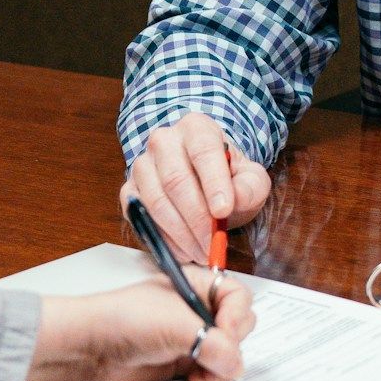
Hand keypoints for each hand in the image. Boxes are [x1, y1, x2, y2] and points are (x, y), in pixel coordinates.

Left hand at [26, 271, 255, 380]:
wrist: (94, 346)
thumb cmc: (125, 319)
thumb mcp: (177, 325)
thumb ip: (214, 345)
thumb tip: (235, 365)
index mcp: (198, 285)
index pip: (238, 296)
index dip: (238, 315)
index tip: (225, 331)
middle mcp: (198, 309)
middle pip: (239, 327)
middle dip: (232, 345)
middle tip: (215, 353)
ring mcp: (193, 336)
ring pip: (230, 353)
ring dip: (222, 368)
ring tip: (204, 374)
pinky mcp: (185, 361)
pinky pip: (215, 371)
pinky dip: (211, 379)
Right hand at [120, 112, 271, 264]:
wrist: (205, 182)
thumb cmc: (228, 178)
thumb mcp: (251, 179)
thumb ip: (250, 187)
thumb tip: (235, 200)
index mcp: (196, 128)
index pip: (203, 150)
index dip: (213, 182)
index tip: (223, 211)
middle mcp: (164, 141)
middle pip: (176, 179)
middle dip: (196, 217)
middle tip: (212, 243)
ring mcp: (142, 165)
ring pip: (156, 200)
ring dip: (180, 232)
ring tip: (201, 251)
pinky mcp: (130, 191)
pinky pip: (140, 216)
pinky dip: (162, 238)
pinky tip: (182, 249)